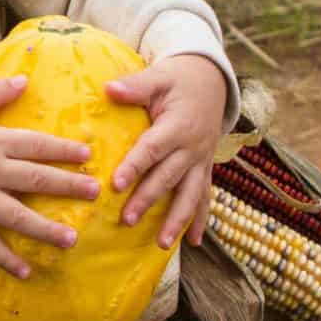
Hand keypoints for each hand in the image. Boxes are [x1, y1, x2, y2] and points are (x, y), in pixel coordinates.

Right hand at [0, 75, 97, 278]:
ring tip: (72, 239)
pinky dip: (5, 259)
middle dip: (68, 186)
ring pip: (17, 216)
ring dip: (46, 229)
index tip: (87, 155)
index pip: (36, 145)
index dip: (63, 150)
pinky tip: (25, 272)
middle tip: (94, 192)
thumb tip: (24, 80)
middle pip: (36, 180)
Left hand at [104, 54, 229, 249]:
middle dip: (148, 200)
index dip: (134, 167)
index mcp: (178, 126)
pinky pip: (205, 197)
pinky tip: (193, 242)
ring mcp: (201, 161)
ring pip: (190, 195)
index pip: (152, 149)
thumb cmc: (178, 80)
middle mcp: (192, 148)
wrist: (211, 82)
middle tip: (127, 220)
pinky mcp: (206, 168)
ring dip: (177, 220)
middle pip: (168, 177)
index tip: (116, 184)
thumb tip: (109, 89)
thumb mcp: (158, 77)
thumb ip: (135, 86)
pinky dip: (200, 220)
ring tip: (162, 244)